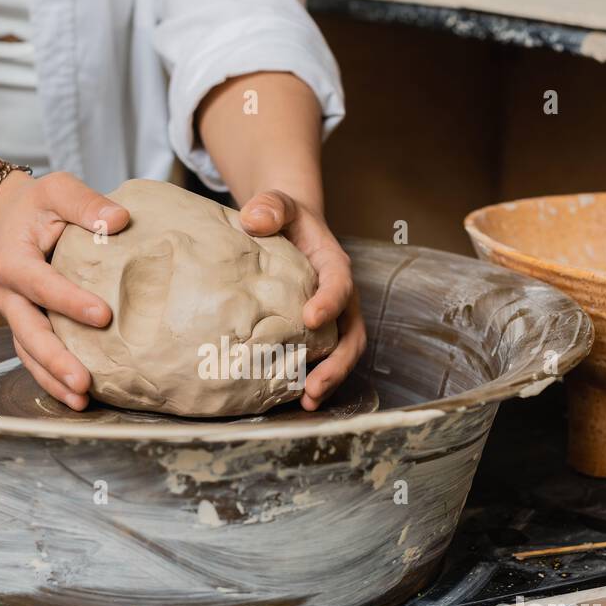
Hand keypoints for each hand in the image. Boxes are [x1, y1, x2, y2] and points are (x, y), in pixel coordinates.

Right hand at [0, 171, 129, 409]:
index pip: (42, 285)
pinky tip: (78, 399)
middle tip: (83, 381)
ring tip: (81, 400)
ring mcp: (16, 315)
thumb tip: (120, 219)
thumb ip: (86, 203)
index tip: (103, 316)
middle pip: (29, 333)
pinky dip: (52, 380)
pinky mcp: (25, 327)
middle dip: (55, 360)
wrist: (5, 218)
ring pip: (29, 353)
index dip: (69, 302)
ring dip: (52, 379)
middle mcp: (10, 295)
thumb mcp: (58, 190)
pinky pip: (34, 358)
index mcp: (16, 261)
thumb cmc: (38, 205)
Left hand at [240, 190, 365, 410]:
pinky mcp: (317, 332)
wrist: (288, 228)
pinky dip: (313, 380)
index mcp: (333, 265)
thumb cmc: (283, 217)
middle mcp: (340, 297)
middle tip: (314, 384)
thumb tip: (253, 218)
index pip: (339, 284)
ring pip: (342, 353)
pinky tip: (294, 399)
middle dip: (337, 362)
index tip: (311, 317)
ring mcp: (332, 318)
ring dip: (329, 380)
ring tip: (307, 401)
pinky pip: (322, 359)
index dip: (330, 302)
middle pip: (351, 333)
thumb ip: (270, 206)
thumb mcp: (278, 204)